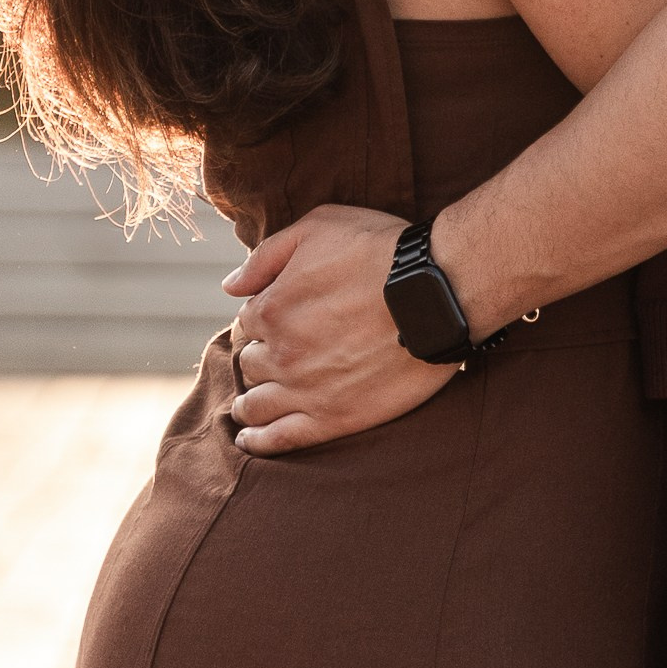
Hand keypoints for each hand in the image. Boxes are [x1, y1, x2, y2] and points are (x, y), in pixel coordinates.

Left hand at [218, 202, 456, 454]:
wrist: (436, 294)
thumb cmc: (381, 251)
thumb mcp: (319, 226)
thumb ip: (268, 255)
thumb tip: (231, 285)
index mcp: (272, 307)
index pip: (247, 321)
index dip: (261, 319)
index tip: (276, 321)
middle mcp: (281, 352)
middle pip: (251, 362)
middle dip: (259, 357)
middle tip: (276, 358)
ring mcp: (305, 389)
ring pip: (256, 403)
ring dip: (248, 403)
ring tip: (248, 408)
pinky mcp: (332, 418)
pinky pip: (281, 439)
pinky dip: (259, 441)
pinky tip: (249, 439)